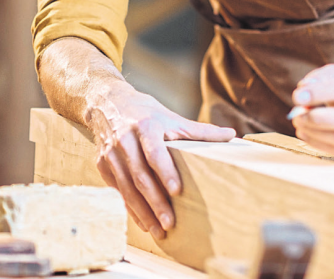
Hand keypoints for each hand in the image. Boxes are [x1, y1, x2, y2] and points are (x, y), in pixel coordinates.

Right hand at [84, 88, 234, 239]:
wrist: (107, 103)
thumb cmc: (145, 113)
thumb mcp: (170, 117)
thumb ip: (199, 130)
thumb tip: (231, 135)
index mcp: (144, 126)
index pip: (154, 152)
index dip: (165, 171)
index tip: (177, 190)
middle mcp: (124, 140)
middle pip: (139, 175)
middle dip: (155, 201)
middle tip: (170, 223)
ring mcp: (110, 154)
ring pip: (126, 187)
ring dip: (142, 211)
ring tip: (158, 231)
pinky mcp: (102, 164)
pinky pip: (118, 190)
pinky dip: (130, 208)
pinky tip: (143, 222)